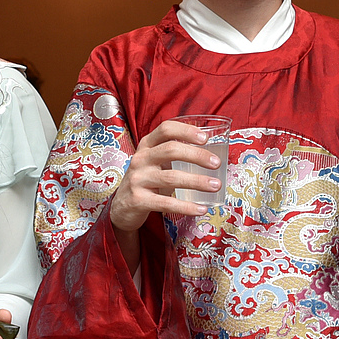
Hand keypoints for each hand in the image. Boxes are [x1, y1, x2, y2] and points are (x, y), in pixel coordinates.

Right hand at [107, 119, 219, 235]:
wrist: (121, 207)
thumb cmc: (146, 180)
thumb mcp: (154, 162)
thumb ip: (174, 155)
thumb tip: (211, 154)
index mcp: (146, 146)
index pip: (165, 129)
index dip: (186, 131)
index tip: (205, 138)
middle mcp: (140, 159)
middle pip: (171, 150)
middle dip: (197, 156)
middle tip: (216, 163)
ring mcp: (138, 179)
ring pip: (171, 178)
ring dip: (197, 181)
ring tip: (215, 185)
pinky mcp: (138, 200)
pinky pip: (166, 203)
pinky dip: (186, 206)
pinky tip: (201, 209)